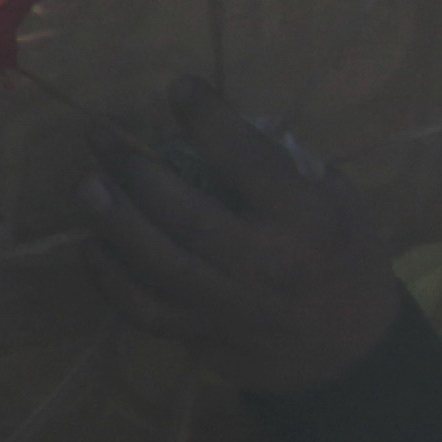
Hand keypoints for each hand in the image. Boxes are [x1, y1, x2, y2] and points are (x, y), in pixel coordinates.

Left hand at [88, 79, 406, 395]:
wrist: (352, 354)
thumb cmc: (349, 264)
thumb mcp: (344, 206)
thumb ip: (291, 168)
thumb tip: (229, 125)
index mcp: (308, 223)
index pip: (251, 161)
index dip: (210, 119)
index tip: (180, 87)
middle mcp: (264, 263)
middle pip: (184, 213)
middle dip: (135, 167)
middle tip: (99, 134)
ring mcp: (228, 305)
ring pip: (156, 262)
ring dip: (114, 219)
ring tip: (89, 184)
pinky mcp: (202, 334)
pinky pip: (143, 309)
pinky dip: (109, 278)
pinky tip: (93, 246)